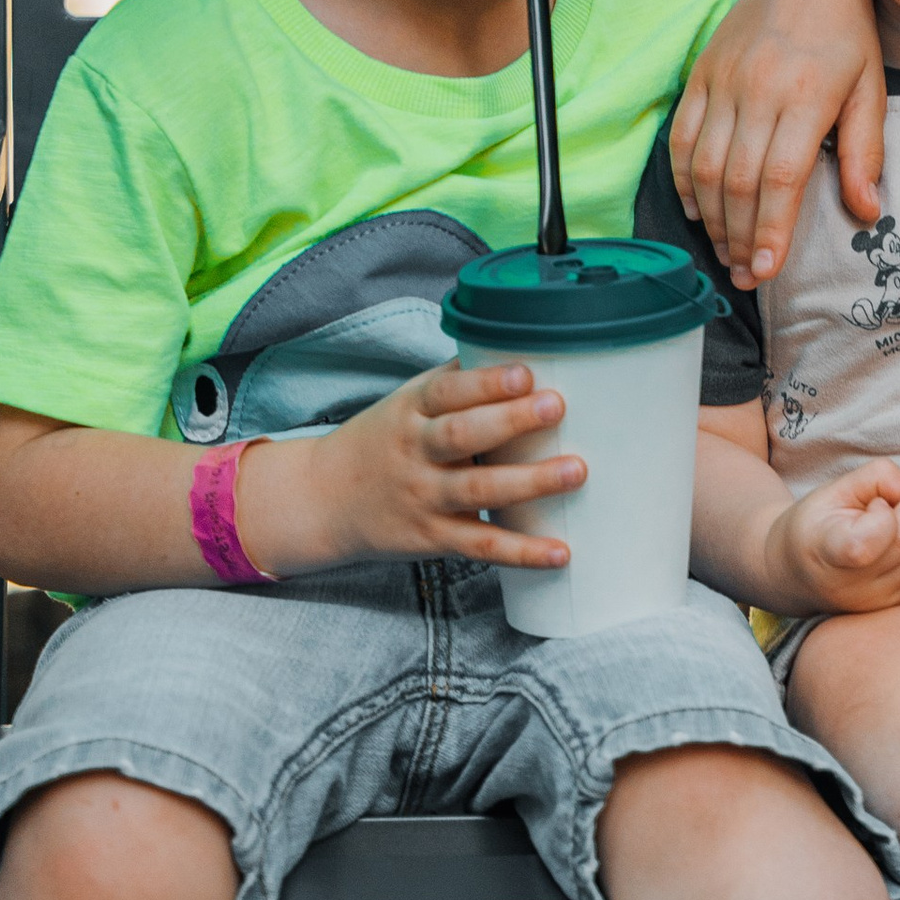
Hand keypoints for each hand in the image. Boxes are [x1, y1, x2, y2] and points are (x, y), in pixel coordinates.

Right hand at [248, 361, 584, 572]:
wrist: (323, 499)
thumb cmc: (384, 441)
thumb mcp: (406, 403)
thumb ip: (456, 382)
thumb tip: (519, 347)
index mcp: (411, 410)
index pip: (446, 392)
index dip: (485, 383)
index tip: (525, 373)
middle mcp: (415, 452)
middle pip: (461, 435)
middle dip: (510, 420)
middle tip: (556, 406)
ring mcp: (424, 497)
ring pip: (477, 490)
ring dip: (528, 482)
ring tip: (576, 470)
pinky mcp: (433, 537)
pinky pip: (481, 545)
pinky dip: (522, 552)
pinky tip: (561, 551)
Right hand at [666, 0, 882, 284]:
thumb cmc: (848, 32)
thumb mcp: (872, 88)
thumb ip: (865, 152)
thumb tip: (866, 212)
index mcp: (807, 95)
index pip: (781, 177)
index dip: (771, 229)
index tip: (766, 270)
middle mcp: (759, 88)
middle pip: (737, 179)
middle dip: (739, 236)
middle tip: (745, 275)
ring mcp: (724, 80)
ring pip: (704, 164)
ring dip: (712, 217)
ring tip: (726, 251)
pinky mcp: (701, 73)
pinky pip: (681, 136)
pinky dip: (683, 178)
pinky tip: (698, 210)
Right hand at [763, 459, 899, 614]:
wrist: (800, 572)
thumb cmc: (816, 525)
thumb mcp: (833, 490)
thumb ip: (873, 477)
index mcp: (828, 554)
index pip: (868, 542)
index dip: (884, 513)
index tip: (875, 501)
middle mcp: (853, 586)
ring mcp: (877, 599)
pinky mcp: (896, 602)